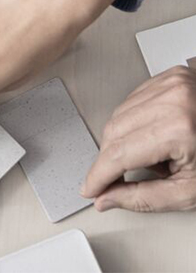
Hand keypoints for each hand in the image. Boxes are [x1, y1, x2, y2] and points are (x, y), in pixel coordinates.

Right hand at [83, 66, 195, 212]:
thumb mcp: (189, 191)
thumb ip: (143, 198)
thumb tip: (108, 198)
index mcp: (178, 129)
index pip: (120, 153)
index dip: (99, 174)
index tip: (90, 187)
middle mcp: (172, 99)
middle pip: (114, 131)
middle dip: (109, 159)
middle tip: (112, 180)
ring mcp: (171, 83)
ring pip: (119, 114)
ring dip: (120, 141)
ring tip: (148, 158)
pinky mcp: (169, 76)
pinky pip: (132, 99)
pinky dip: (133, 121)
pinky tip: (150, 137)